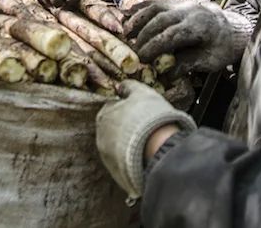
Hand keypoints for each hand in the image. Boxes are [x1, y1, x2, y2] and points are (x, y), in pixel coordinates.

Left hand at [96, 80, 195, 198]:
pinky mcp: (118, 174)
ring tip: (146, 142)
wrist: (159, 151)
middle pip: (114, 128)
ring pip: (118, 147)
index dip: (127, 108)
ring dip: (128, 144)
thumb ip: (128, 87)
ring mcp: (108, 158)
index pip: (112, 108)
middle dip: (126, 127)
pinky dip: (132, 159)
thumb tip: (120, 86)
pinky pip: (125, 163)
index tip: (139, 111)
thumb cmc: (150, 118)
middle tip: (144, 126)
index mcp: (104, 116)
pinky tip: (146, 156)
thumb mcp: (141, 93)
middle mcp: (101, 137)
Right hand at [124, 0, 254, 76]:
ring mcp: (185, 1)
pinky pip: (159, 0)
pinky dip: (143, 7)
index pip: (170, 35)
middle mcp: (191, 9)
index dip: (153, 47)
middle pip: (160, 20)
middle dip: (143, 35)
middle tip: (132, 50)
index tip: (141, 58)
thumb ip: (188, 64)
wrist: (236, 28)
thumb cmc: (224, 47)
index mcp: (201, 25)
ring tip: (125, 31)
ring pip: (156, 6)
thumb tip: (166, 73)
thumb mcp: (211, 61)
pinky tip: (131, 14)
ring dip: (138, 18)